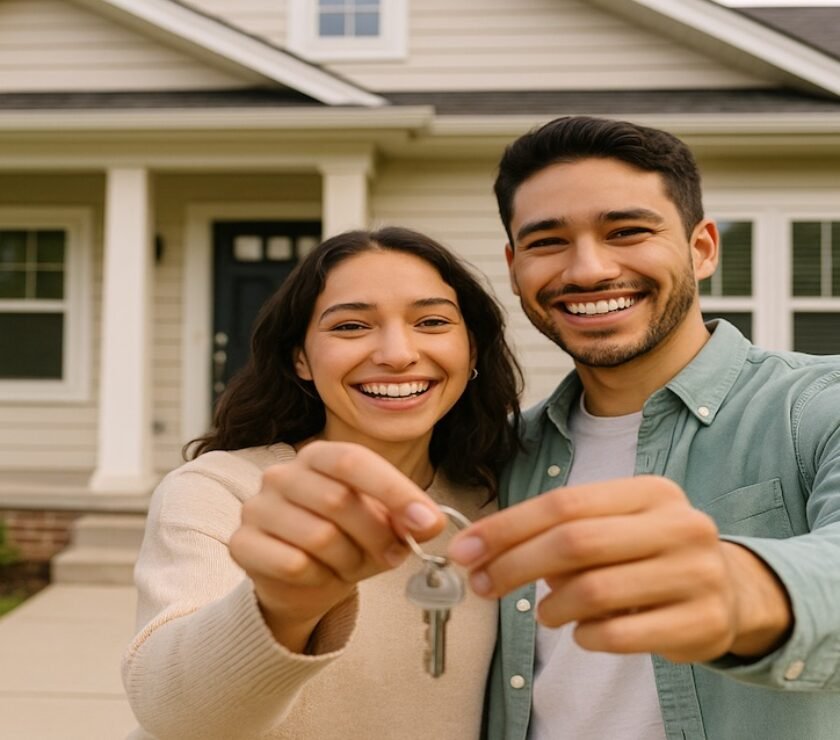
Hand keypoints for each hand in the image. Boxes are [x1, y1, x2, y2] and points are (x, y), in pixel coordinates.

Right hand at [229, 440, 444, 651]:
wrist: (302, 580)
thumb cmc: (347, 541)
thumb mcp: (384, 526)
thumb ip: (407, 520)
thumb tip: (429, 521)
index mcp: (319, 456)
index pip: (354, 460)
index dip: (394, 491)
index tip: (426, 521)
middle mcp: (282, 474)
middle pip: (338, 500)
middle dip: (377, 535)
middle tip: (393, 555)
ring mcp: (257, 507)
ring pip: (318, 536)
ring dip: (349, 560)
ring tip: (353, 565)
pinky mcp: (242, 544)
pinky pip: (292, 563)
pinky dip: (319, 576)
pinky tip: (321, 574)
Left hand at [447, 475, 791, 662]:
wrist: (731, 591)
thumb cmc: (651, 554)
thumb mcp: (615, 527)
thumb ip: (559, 532)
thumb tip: (488, 553)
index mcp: (651, 492)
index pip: (564, 503)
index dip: (507, 527)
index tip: (466, 550)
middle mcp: (679, 525)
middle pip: (575, 542)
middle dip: (514, 565)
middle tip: (482, 585)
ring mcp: (696, 574)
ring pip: (594, 590)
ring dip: (551, 607)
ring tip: (546, 612)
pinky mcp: (702, 623)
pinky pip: (619, 634)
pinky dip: (585, 635)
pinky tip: (582, 631)